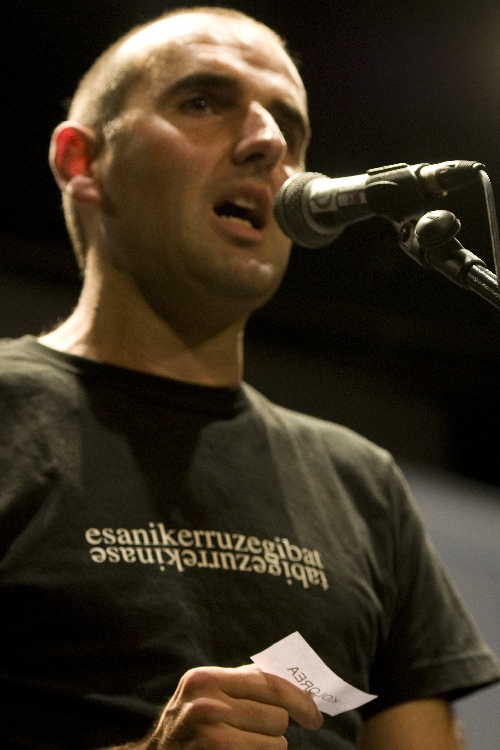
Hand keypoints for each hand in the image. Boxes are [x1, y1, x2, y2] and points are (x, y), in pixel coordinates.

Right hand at [142, 664, 322, 749]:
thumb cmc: (188, 724)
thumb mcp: (206, 694)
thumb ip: (243, 682)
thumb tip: (291, 675)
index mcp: (206, 679)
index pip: (270, 683)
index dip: (300, 700)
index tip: (315, 715)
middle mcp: (207, 704)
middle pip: (278, 717)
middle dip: (275, 728)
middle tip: (255, 733)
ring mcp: (211, 736)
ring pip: (276, 744)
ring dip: (268, 749)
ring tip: (242, 746)